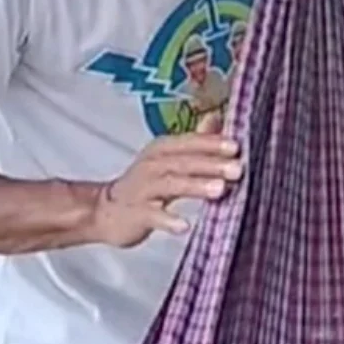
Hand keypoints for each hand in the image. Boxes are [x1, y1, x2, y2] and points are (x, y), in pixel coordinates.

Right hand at [91, 114, 240, 247]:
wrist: (106, 211)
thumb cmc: (145, 184)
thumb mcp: (168, 158)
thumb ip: (195, 141)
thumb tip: (218, 117)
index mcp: (162, 150)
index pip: (190, 142)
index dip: (213, 143)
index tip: (237, 146)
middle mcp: (152, 165)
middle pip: (184, 162)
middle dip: (211, 164)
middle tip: (237, 169)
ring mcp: (143, 189)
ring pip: (171, 185)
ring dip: (196, 186)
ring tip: (220, 190)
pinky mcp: (137, 213)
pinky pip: (153, 216)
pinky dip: (168, 220)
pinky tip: (184, 226)